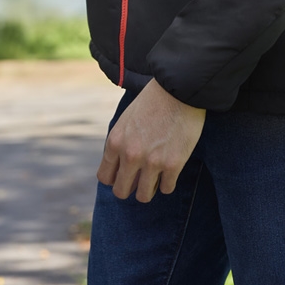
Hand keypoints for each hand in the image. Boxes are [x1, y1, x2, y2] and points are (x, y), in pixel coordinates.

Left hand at [97, 79, 205, 202]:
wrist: (179, 88)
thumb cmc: (153, 100)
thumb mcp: (127, 120)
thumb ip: (121, 143)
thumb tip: (120, 166)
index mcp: (115, 142)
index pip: (105, 177)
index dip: (115, 178)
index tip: (125, 174)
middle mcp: (130, 155)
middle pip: (121, 191)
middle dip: (130, 188)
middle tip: (140, 179)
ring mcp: (152, 162)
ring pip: (144, 196)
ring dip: (150, 189)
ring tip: (156, 178)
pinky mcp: (173, 164)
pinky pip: (167, 189)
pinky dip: (168, 183)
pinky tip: (171, 171)